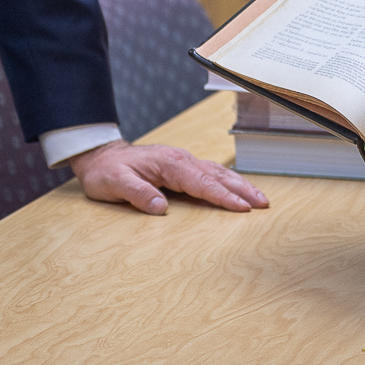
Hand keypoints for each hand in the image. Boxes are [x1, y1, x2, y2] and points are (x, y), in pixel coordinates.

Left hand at [68, 140, 269, 215]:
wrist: (101, 156)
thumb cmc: (107, 171)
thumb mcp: (114, 184)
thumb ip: (137, 194)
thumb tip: (159, 207)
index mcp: (169, 163)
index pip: (201, 182)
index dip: (222, 196)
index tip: (241, 207)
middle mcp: (180, 160)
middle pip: (217, 175)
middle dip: (241, 189)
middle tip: (263, 204)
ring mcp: (183, 162)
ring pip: (218, 172)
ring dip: (240, 185)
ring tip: (260, 198)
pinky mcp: (182, 167)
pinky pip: (210, 174)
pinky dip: (228, 182)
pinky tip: (238, 189)